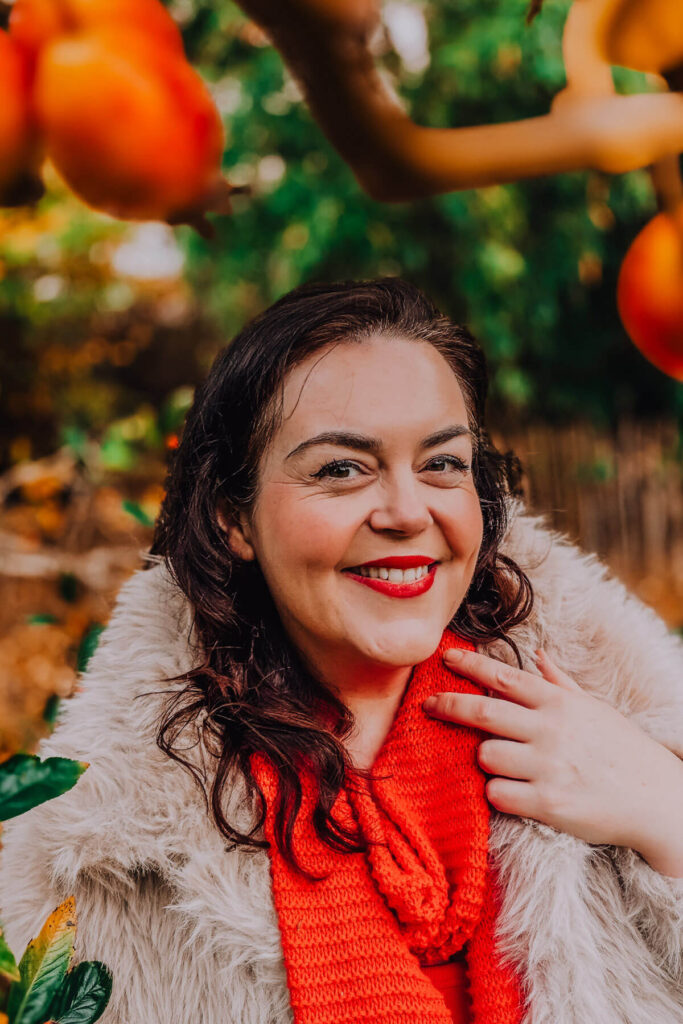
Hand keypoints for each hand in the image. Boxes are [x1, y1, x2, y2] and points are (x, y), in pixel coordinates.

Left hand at [423, 647, 682, 856]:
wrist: (657, 800)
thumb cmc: (623, 751)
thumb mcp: (594, 709)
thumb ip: (560, 683)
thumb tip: (539, 655)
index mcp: (559, 703)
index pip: (503, 676)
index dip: (469, 665)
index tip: (443, 656)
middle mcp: (551, 730)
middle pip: (481, 712)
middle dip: (448, 706)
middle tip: (428, 705)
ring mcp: (549, 767)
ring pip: (485, 756)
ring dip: (485, 760)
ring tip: (505, 765)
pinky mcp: (548, 804)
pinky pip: (497, 794)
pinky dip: (498, 794)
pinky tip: (514, 793)